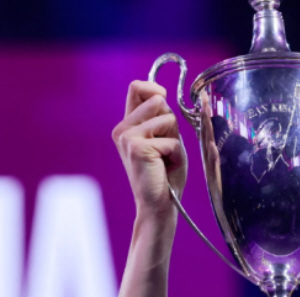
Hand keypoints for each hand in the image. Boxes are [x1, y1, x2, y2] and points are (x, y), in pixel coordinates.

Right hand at [112, 80, 187, 219]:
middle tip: (165, 148)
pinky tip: (165, 168)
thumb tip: (160, 94)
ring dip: (175, 140)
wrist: (159, 206)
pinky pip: (172, 141)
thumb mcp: (165, 140)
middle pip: (158, 100)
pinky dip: (176, 155)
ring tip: (165, 159)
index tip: (164, 103)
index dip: (155, 89)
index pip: (137, 87)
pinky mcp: (137, 147)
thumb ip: (161, 118)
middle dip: (171, 123)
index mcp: (127, 125)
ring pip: (167, 118)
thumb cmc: (165, 176)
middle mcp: (122, 129)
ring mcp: (127, 137)